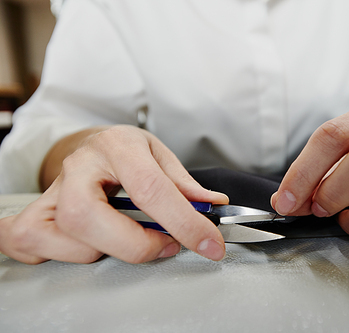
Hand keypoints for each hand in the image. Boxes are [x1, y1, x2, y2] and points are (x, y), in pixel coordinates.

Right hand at [0, 125, 227, 263]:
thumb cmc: (125, 152)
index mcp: (117, 146)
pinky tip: (86, 244)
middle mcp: (77, 166)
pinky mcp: (35, 213)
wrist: (91, 144)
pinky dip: (60, 255)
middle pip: (86, 215)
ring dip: (103, 250)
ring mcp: (51, 191)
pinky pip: (31, 243)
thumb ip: (184, 183)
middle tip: (164, 244)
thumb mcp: (159, 155)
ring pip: (60, 234)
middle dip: (133, 244)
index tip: (208, 244)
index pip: (150, 188)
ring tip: (125, 237)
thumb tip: (211, 205)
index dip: (184, 222)